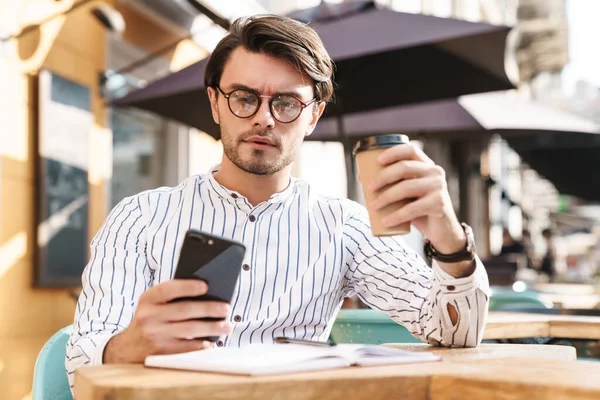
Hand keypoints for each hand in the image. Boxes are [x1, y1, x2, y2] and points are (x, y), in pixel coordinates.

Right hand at [103, 279, 231, 363]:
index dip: (187, 287)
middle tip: (225, 308)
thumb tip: (207, 292)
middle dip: (208, 309)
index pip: (168, 289)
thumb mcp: (152, 304)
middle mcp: (149, 317)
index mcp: (148, 299)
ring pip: (188, 330)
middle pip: (184, 310)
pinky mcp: (160, 353)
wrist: (126, 348)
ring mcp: (154, 336)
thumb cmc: (149, 319)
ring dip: (211, 328)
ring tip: (226, 325)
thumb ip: (172, 296)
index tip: (206, 285)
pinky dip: (201, 345)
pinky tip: (212, 341)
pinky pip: (186, 348)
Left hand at [367, 144, 465, 254]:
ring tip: (373, 206)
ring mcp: (439, 187)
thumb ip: (391, 184)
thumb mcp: (406, 194)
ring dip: (386, 197)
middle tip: (369, 188)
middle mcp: (435, 172)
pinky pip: (412, 208)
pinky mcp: (439, 203)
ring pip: (406, 187)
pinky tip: (385, 221)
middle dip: (383, 176)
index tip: (378, 160)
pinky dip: (396, 215)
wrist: (441, 231)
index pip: (411, 150)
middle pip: (405, 167)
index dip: (394, 152)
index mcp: (426, 165)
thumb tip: (362, 176)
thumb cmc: (419, 209)